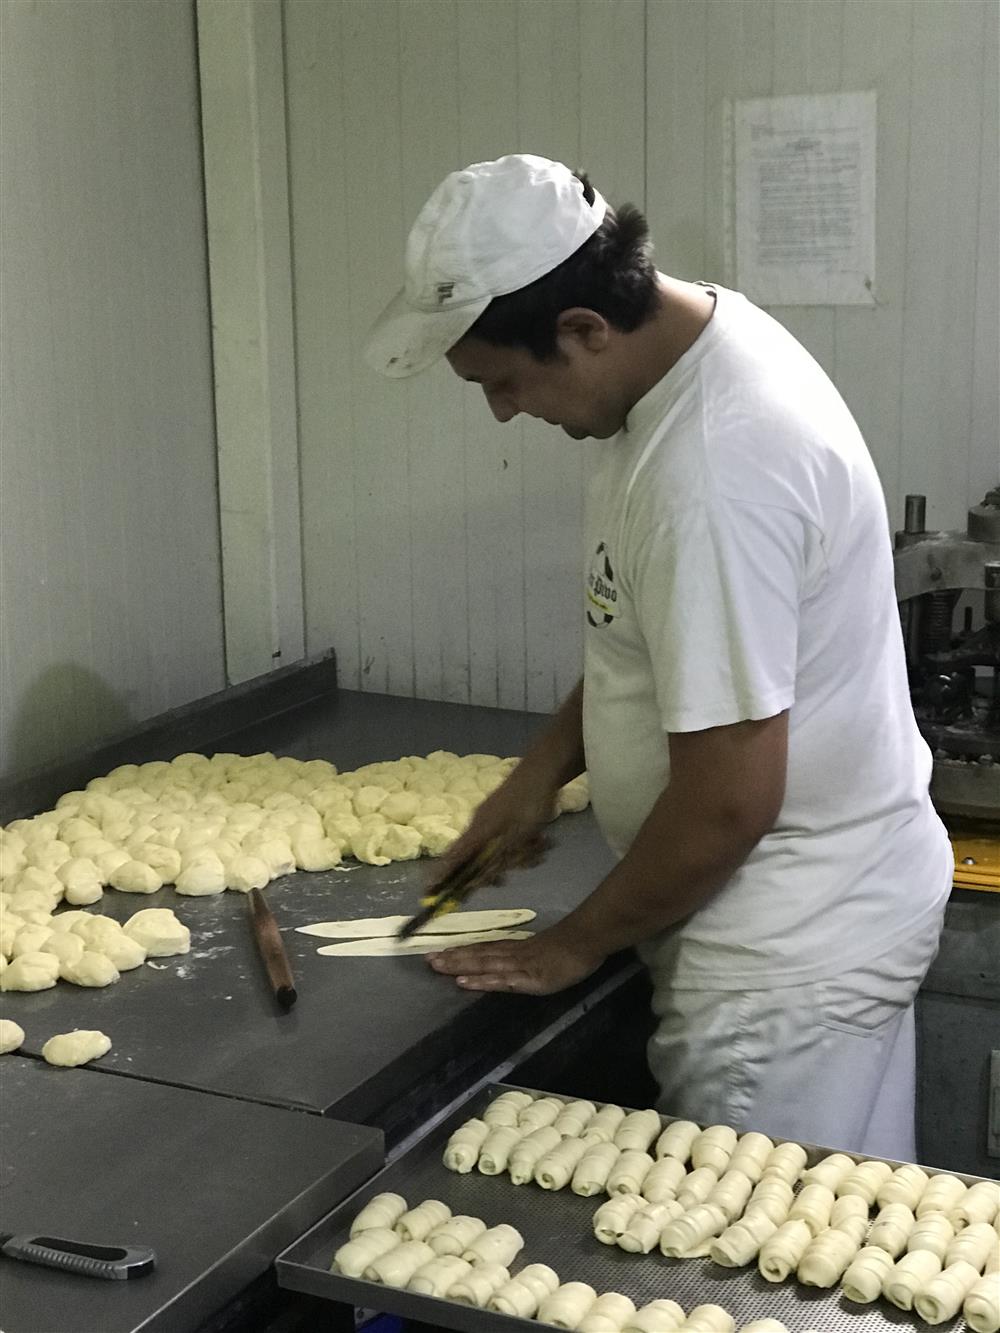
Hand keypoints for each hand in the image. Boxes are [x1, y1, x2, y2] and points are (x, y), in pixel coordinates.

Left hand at [426, 924, 605, 995]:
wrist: (586, 940)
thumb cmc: (570, 947)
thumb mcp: (544, 950)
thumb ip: (527, 954)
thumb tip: (511, 958)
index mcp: (516, 948)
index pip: (483, 949)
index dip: (461, 951)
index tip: (439, 952)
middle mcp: (512, 954)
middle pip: (477, 955)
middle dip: (452, 958)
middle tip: (426, 959)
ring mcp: (518, 966)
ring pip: (483, 964)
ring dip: (459, 966)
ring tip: (436, 966)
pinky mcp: (527, 978)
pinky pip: (499, 981)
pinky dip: (480, 981)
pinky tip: (463, 983)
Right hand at [428, 768, 555, 890]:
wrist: (544, 771)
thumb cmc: (528, 804)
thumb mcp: (515, 839)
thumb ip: (496, 860)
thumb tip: (474, 881)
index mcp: (477, 832)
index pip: (452, 858)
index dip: (440, 875)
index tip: (428, 891)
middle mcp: (481, 828)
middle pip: (479, 860)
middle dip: (497, 869)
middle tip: (507, 874)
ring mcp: (495, 822)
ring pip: (502, 852)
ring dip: (522, 855)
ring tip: (539, 845)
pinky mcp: (508, 818)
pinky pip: (514, 841)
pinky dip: (528, 844)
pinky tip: (543, 839)